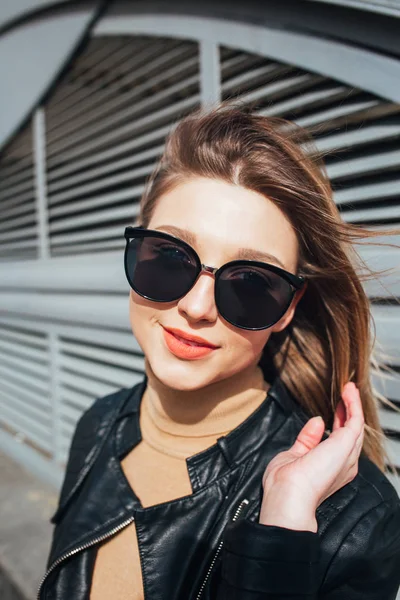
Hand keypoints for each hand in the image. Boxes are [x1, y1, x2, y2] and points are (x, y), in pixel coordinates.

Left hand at [259, 382, 364, 531]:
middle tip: (346, 392)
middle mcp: (343, 464)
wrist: (288, 496)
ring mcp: (346, 455)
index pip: (338, 441)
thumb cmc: (284, 484)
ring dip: (353, 404)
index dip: (339, 421)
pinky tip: (348, 392)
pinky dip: (353, 404)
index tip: (336, 406)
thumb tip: (318, 421)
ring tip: (349, 387)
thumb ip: (307, 439)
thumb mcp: (294, 455)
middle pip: (351, 432)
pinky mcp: (346, 444)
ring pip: (356, 425)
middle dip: (349, 411)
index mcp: (331, 469)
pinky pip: (355, 420)